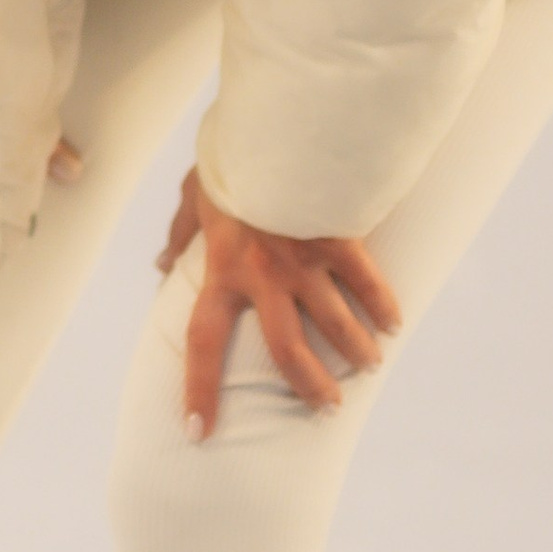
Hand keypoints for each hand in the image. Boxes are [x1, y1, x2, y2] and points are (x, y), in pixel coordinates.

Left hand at [159, 166, 400, 431]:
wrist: (274, 120)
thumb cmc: (232, 155)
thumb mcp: (195, 192)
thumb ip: (180, 234)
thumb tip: (159, 264)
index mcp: (222, 268)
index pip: (203, 341)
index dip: (198, 389)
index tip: (198, 431)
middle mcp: (261, 274)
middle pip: (285, 349)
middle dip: (307, 386)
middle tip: (324, 407)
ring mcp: (303, 259)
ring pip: (334, 324)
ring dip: (355, 352)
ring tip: (367, 367)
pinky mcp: (339, 237)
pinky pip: (366, 282)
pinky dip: (383, 306)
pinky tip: (394, 325)